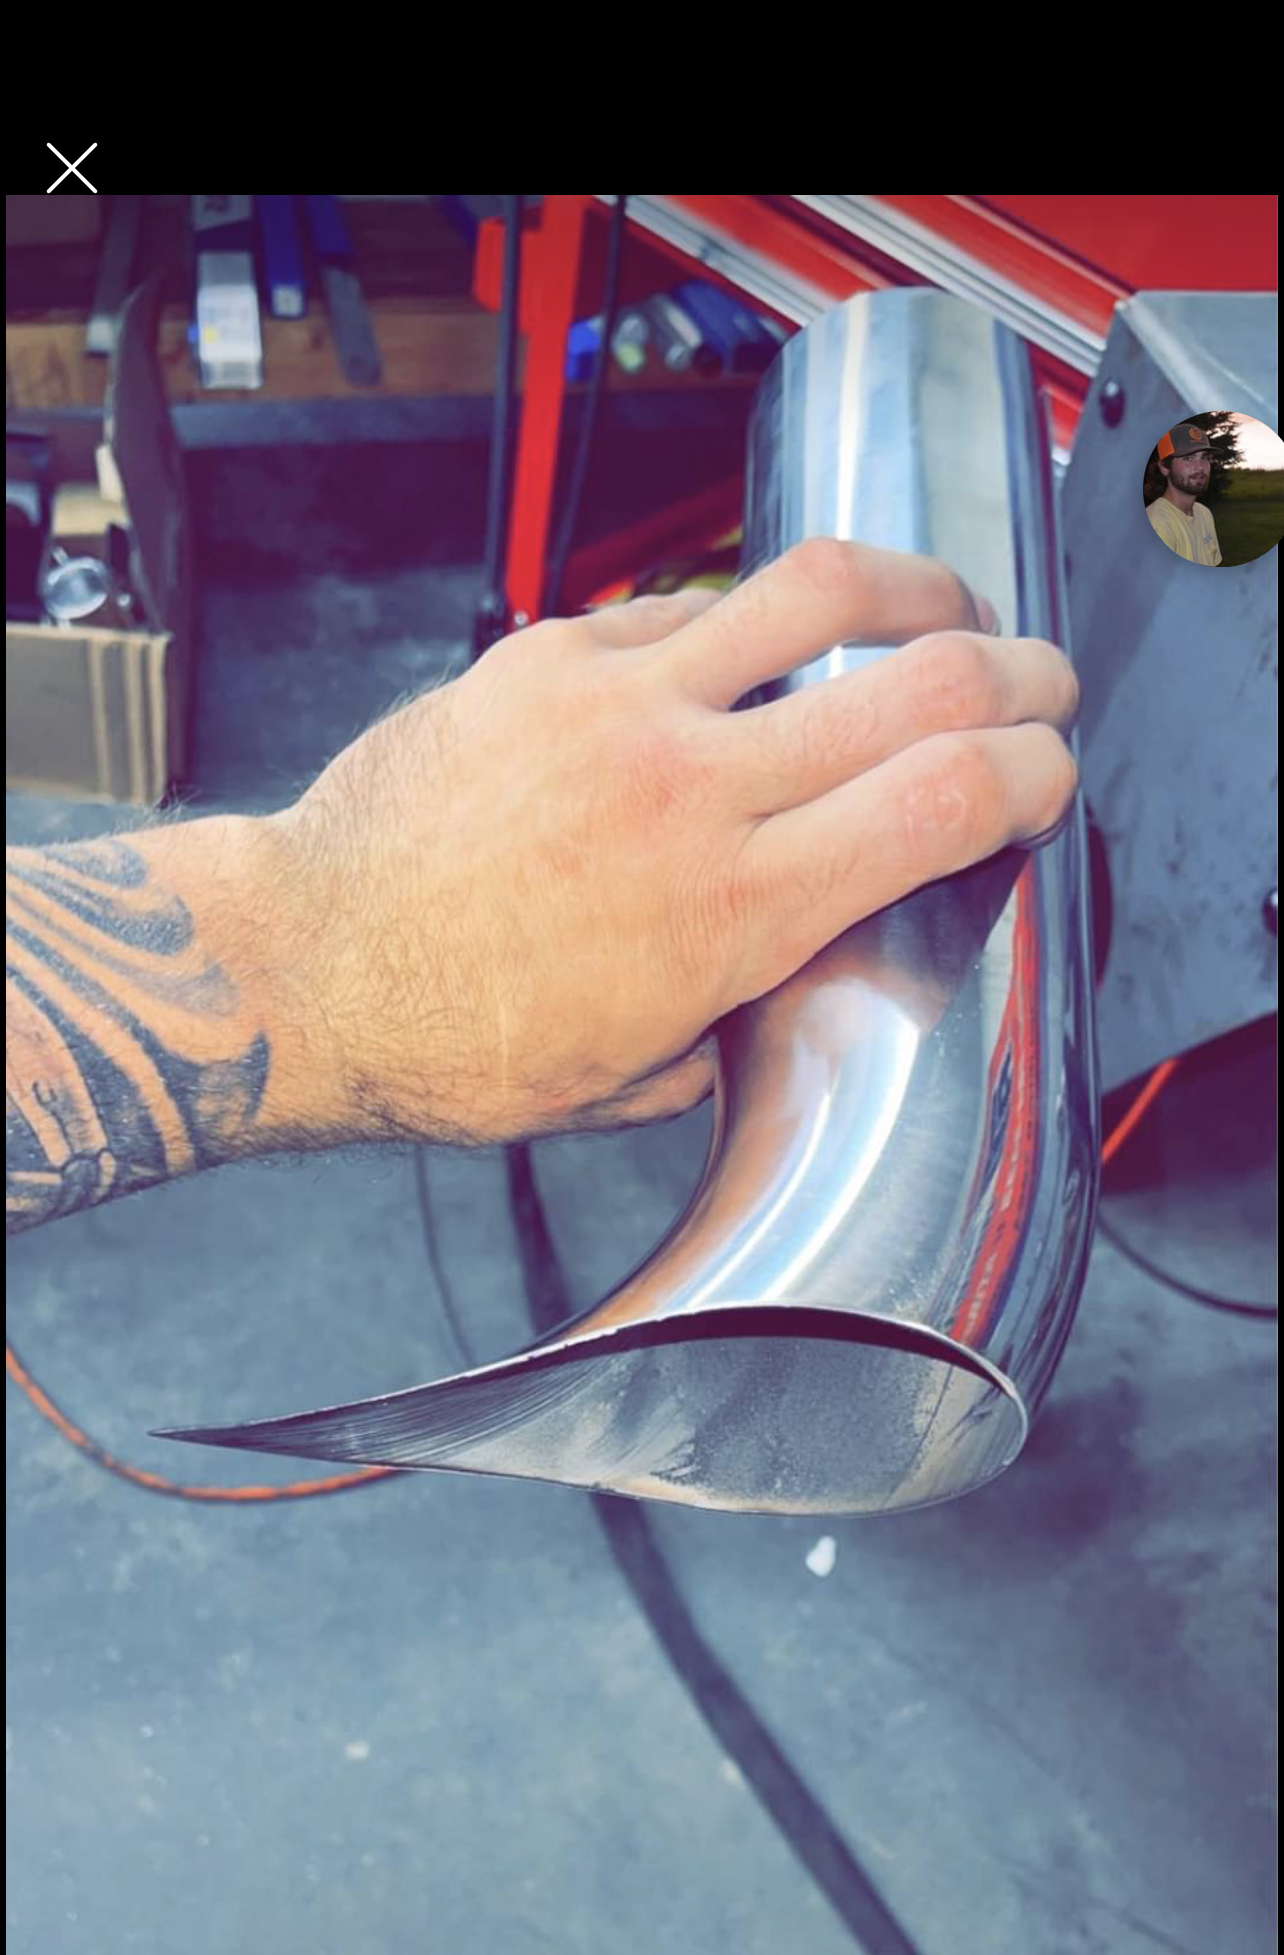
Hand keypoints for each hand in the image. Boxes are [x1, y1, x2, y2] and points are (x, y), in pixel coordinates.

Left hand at [270, 538, 1079, 1148]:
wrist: (313, 969)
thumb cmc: (457, 1045)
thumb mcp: (638, 1078)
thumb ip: (740, 1017)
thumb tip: (791, 967)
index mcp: (737, 912)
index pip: (947, 796)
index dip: (1033, 770)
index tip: (1047, 774)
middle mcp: (696, 792)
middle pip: (922, 679)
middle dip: (1017, 672)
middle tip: (1036, 681)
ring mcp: (623, 705)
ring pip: (819, 591)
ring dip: (911, 588)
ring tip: (938, 603)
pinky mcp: (552, 654)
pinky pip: (690, 605)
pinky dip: (750, 620)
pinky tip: (762, 644)